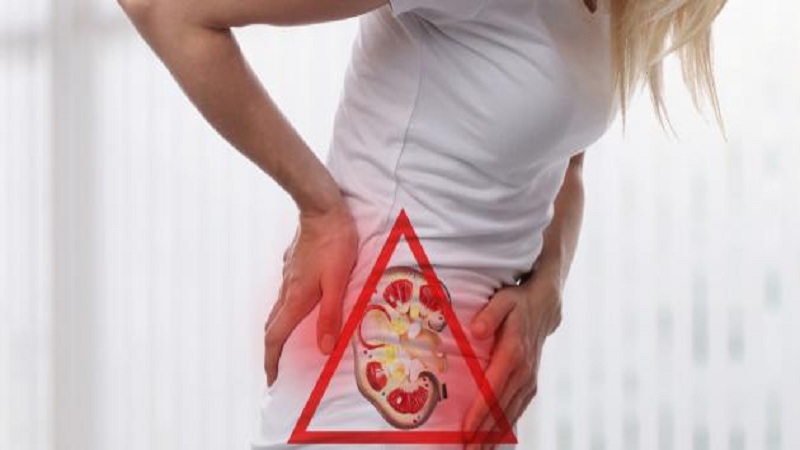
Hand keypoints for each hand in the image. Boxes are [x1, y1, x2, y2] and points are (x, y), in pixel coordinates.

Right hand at [263, 203, 357, 386]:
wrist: (322, 208)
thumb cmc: (334, 242)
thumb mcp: (338, 280)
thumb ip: (330, 314)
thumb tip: (324, 349)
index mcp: (296, 298)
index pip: (276, 336)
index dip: (272, 361)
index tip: (271, 380)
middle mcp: (287, 289)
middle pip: (272, 326)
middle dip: (272, 350)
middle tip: (277, 368)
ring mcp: (288, 274)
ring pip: (278, 308)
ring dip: (279, 329)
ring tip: (288, 341)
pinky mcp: (293, 263)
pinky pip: (286, 292)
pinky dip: (288, 308)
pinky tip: (300, 305)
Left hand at [461, 270, 562, 449]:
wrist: (543, 306)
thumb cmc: (516, 302)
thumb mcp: (502, 300)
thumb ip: (490, 314)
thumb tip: (478, 331)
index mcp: (513, 353)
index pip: (493, 389)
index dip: (480, 412)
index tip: (466, 431)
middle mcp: (524, 371)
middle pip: (501, 408)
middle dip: (484, 433)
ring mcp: (529, 379)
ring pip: (511, 413)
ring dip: (495, 435)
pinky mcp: (531, 383)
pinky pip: (518, 409)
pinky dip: (506, 427)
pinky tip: (495, 440)